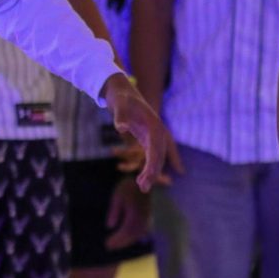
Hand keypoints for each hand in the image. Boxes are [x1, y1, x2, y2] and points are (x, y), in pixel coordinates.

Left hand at [102, 74, 173, 191]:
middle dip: (153, 172)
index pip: (156, 147)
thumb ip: (120, 115)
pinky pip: (151, 155)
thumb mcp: (119, 104)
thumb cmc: (121, 97)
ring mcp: (153, 135)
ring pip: (156, 157)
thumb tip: (121, 128)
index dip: (153, 164)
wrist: (122, 90)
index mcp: (154, 124)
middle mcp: (157, 131)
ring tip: (141, 187)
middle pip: (159, 155)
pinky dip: (148, 167)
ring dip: (151, 172)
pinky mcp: (147, 138)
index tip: (147, 178)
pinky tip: (141, 178)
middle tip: (142, 187)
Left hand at [104, 175, 151, 249]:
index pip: (125, 232)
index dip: (116, 240)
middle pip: (132, 236)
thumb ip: (114, 211)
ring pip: (138, 234)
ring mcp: (148, 218)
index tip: (107, 245)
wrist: (148, 179)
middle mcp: (143, 219)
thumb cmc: (130, 186)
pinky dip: (134, 235)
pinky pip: (143, 230)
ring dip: (127, 240)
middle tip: (109, 246)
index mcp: (134, 214)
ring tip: (117, 243)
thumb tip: (109, 227)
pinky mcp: (150, 216)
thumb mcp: (118, 195)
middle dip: (121, 242)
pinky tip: (128, 237)